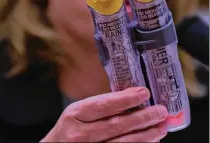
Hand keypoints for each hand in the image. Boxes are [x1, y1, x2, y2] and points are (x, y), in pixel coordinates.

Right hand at [40, 87, 167, 141]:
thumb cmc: (70, 127)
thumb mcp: (78, 111)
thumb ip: (100, 105)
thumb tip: (131, 98)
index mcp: (75, 114)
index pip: (103, 106)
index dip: (125, 99)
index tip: (144, 93)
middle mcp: (80, 134)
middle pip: (116, 126)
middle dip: (142, 118)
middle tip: (161, 111)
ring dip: (146, 135)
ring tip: (162, 126)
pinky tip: (151, 141)